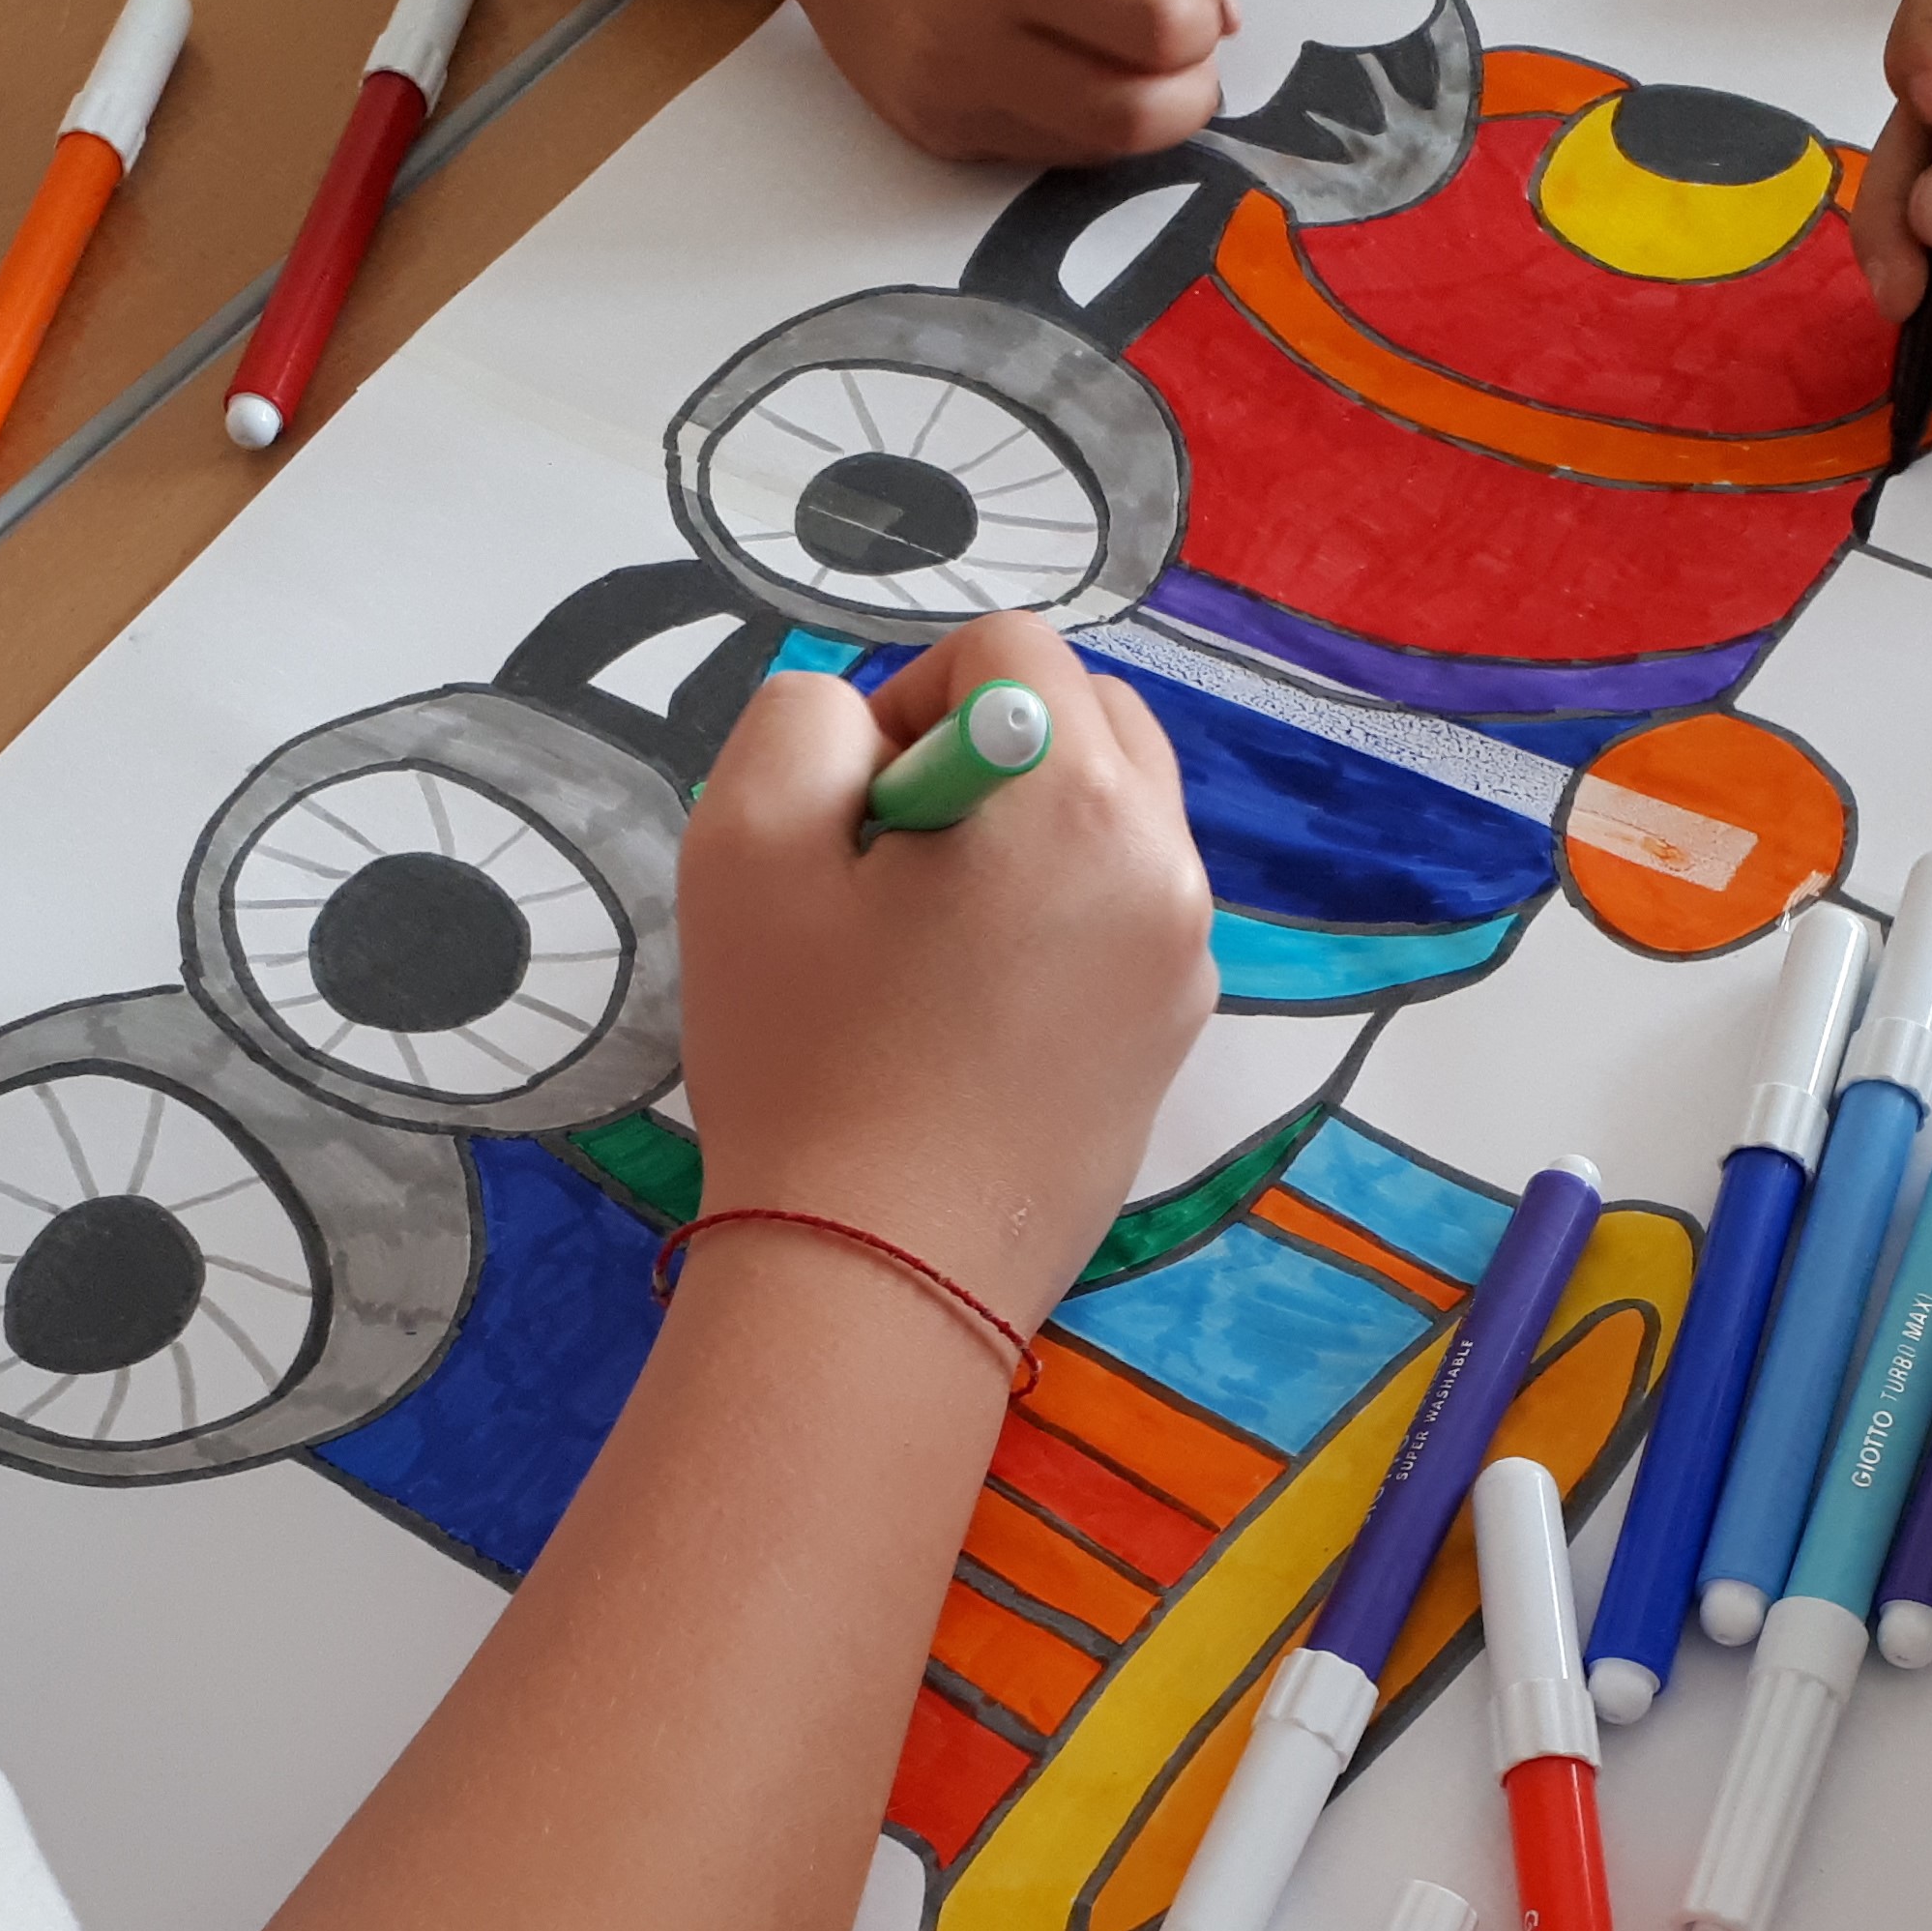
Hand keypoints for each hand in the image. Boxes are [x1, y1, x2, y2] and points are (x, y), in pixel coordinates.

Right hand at [678, 613, 1214, 1337]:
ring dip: (1022, 836)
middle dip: (989, 752)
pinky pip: (1119, 921)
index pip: (1009, 651)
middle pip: (1090, 720)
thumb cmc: (806, 1060)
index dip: (908, 699)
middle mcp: (1166, 868)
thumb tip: (872, 729)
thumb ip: (804, 720)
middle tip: (890, 866)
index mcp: (1079, 799)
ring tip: (926, 946)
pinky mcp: (1170, 1043)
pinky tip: (965, 1015)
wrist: (879, 1279)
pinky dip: (1052, 923)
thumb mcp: (747, 842)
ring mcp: (1184, 964)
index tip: (854, 811)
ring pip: (1111, 822)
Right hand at [768, 0, 1237, 167]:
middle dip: (1190, 78)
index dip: (1202, 7)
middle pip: (1140, 111)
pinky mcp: (936, 134)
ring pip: (1103, 150)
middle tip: (1182, 34)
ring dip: (1152, 111)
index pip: (1164, 24)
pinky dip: (1090, 119)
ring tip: (1145, 56)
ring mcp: (949, 97)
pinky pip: (1050, 155)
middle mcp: (971, 38)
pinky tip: (1076, 65)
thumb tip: (1223, 6)